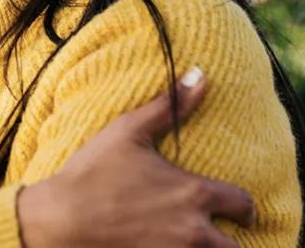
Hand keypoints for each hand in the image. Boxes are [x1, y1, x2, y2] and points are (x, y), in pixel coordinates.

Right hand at [17, 67, 255, 246]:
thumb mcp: (128, 131)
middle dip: (233, 241)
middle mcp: (192, 231)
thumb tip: (200, 75)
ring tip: (201, 246)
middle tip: (224, 236)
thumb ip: (170, 105)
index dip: (245, 208)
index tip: (240, 211)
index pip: (242, 204)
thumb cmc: (92, 174)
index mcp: (192, 194)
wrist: (59, 221)